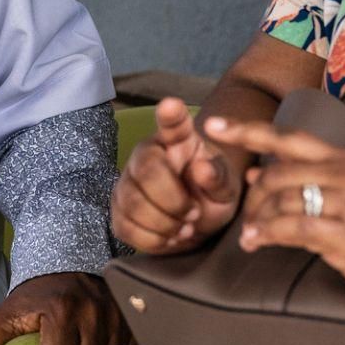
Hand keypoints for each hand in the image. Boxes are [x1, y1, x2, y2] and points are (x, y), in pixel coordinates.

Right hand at [111, 97, 243, 253]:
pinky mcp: (119, 210)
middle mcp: (147, 154)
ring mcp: (128, 181)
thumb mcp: (226, 187)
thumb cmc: (212, 195)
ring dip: (164, 223)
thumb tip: (201, 169)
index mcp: (178, 141)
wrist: (197, 224)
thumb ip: (218, 178)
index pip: (172, 123)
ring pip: (132, 202)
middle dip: (173, 201)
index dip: (170, 115)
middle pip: (146, 171)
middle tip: (194, 214)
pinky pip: (125, 226)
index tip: (172, 105)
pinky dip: (151, 239)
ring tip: (185, 228)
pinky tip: (168, 237)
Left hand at [208, 118, 344, 297]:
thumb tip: (262, 174)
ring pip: (281, 199)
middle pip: (275, 172)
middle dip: (252, 196)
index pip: (287, 138)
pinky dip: (268, 233)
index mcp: (344, 160)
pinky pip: (293, 227)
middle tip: (245, 218)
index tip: (213, 127)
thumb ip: (316, 179)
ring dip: (256, 218)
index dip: (246, 131)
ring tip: (249, 236)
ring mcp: (344, 203)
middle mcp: (342, 174)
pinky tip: (258, 241)